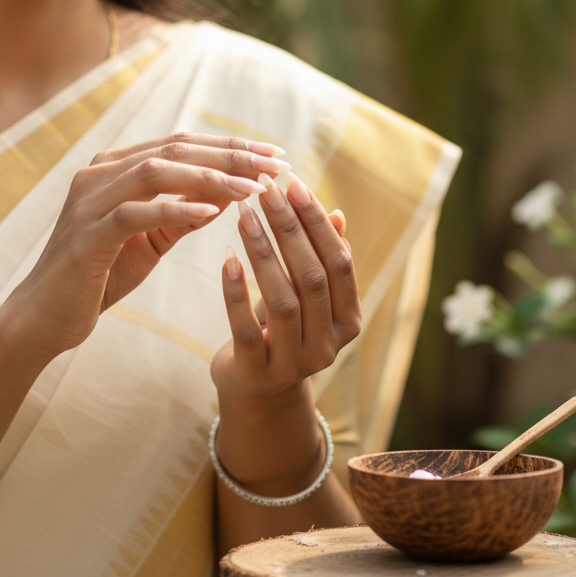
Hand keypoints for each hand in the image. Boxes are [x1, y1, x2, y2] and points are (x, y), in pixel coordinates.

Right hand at [5, 134, 289, 358]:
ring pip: (156, 172)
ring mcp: (88, 200)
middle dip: (231, 155)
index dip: (230, 146)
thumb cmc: (101, 276)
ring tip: (253, 188)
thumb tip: (229, 193)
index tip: (275, 154)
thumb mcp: (151, 239)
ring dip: (211, 178)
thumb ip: (183, 214)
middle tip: (275, 164)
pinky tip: (211, 213)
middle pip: (175, 150)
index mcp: (114, 168)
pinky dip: (174, 208)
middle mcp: (99, 173)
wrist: (43, 319)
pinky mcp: (85, 235)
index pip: (182, 144)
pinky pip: (134, 213)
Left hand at [211, 172, 361, 403]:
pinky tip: (226, 257)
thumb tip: (338, 213)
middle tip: (266, 190)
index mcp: (349, 320)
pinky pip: (246, 327)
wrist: (257, 392)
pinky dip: (236, 291)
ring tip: (245, 214)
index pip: (339, 262)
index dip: (318, 222)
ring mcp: (294, 363)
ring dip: (263, 252)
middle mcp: (328, 344)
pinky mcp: (257, 373)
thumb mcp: (307, 297)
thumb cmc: (284, 328)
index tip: (294, 184)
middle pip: (312, 277)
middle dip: (289, 228)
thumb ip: (322, 259)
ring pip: (282, 300)